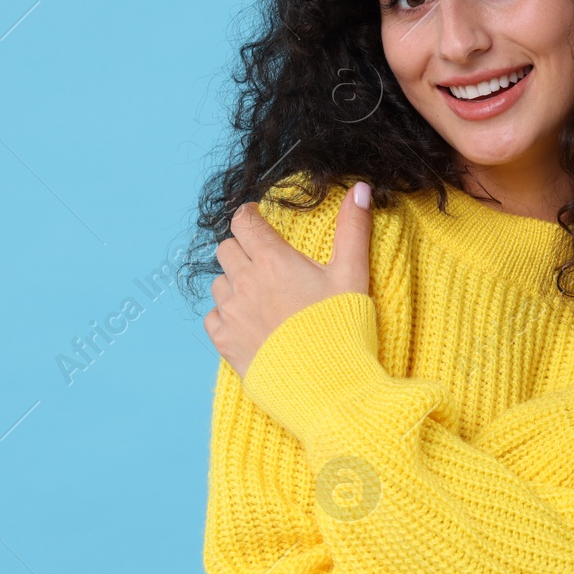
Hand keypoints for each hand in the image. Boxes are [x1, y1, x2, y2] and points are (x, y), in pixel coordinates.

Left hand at [204, 181, 372, 379]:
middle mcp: (245, 282)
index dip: (249, 216)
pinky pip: (213, 317)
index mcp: (273, 260)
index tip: (257, 219)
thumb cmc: (342, 327)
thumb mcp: (353, 274)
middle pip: (226, 249)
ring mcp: (231, 313)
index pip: (244, 222)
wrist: (326, 385)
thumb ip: (353, 229)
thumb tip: (360, 188)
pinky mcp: (225, 342)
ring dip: (234, 283)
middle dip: (241, 248)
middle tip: (262, 259)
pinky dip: (226, 315)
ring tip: (258, 294)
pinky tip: (248, 322)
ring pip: (218, 283)